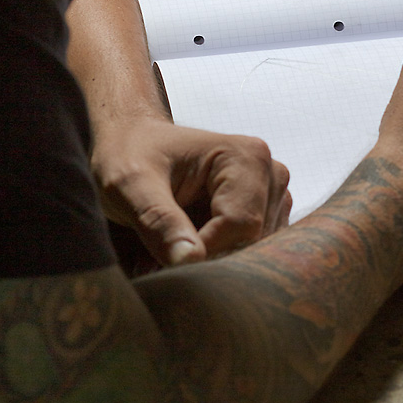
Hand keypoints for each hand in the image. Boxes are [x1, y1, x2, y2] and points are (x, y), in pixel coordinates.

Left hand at [91, 116, 291, 267]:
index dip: (203, 250)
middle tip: (161, 246)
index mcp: (246, 157)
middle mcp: (270, 173)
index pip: (242, 226)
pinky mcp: (266, 211)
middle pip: (252, 241)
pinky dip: (220, 255)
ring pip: (252, 250)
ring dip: (212, 257)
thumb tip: (189, 261)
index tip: (160, 252)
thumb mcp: (130, 185)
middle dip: (207, 256)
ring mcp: (272, 194)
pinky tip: (191, 238)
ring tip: (174, 237)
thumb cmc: (130, 155)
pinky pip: (251, 249)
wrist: (132, 142)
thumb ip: (158, 220)